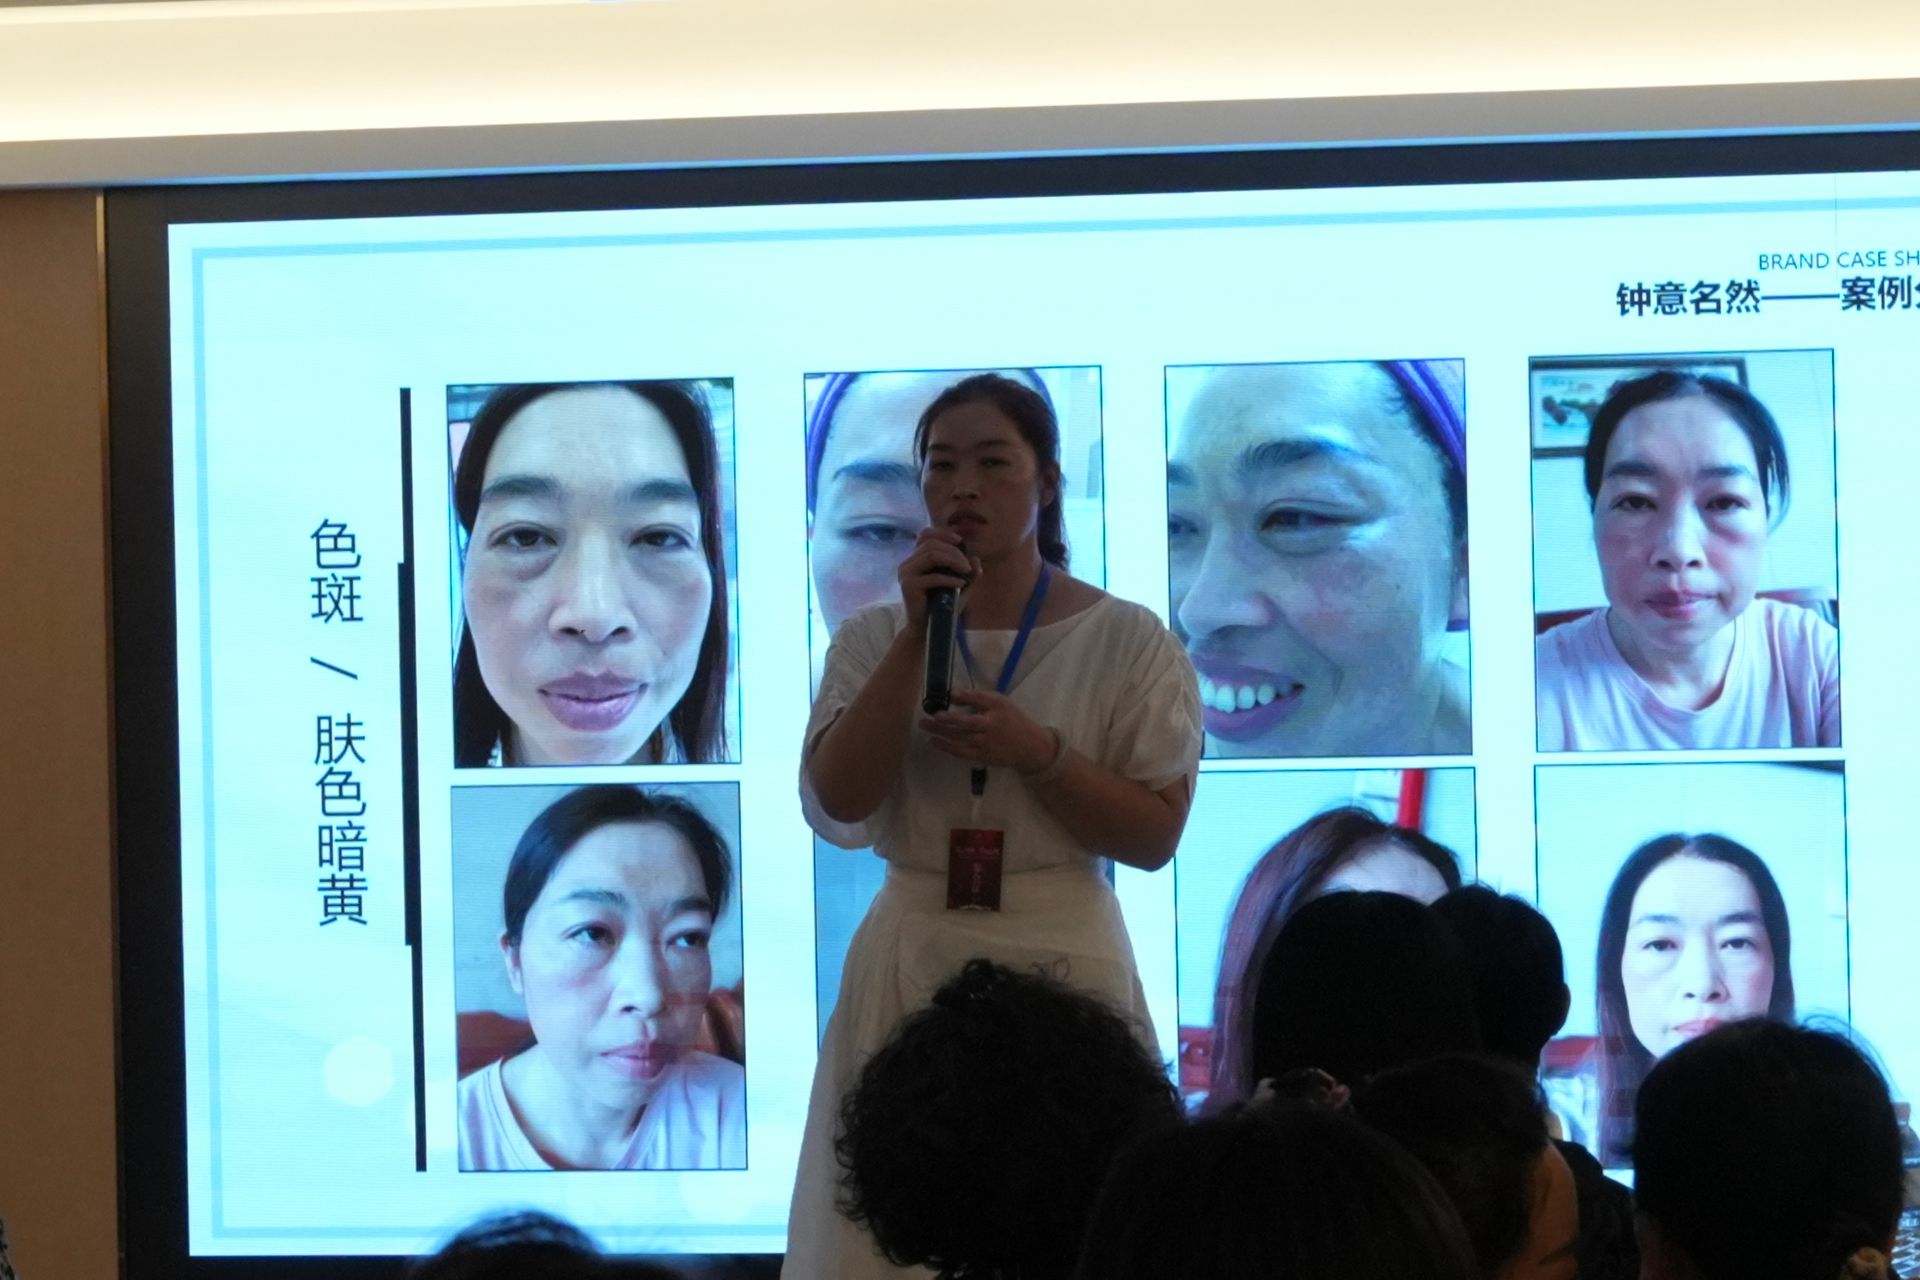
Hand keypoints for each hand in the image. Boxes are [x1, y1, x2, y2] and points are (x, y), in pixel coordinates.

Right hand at [896, 526, 980, 632]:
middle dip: (954, 552)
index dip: (943, 533)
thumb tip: (976, 559)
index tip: (960, 541)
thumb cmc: (942, 606)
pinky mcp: (908, 586)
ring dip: (953, 561)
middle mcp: (908, 564)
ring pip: (931, 555)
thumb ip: (968, 573)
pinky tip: (961, 584)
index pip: (925, 534)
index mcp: (916, 559)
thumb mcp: (959, 587)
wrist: (927, 630)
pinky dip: (950, 579)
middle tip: (968, 566)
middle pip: (931, 544)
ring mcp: (906, 574)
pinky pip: (932, 577)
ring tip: (966, 572)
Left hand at [919, 689, 1054, 770]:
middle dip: (946, 719)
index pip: (980, 701)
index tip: (950, 694)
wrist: (1029, 747)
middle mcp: (989, 728)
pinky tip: (934, 741)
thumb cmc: (1013, 720)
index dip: (965, 697)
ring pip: (958, 739)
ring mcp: (984, 744)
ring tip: (924, 726)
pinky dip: (946, 747)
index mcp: (997, 711)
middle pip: (964, 723)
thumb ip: (979, 697)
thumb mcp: (1002, 703)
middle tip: (931, 715)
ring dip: (940, 733)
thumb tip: (955, 694)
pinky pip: (960, 752)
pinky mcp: (980, 756)